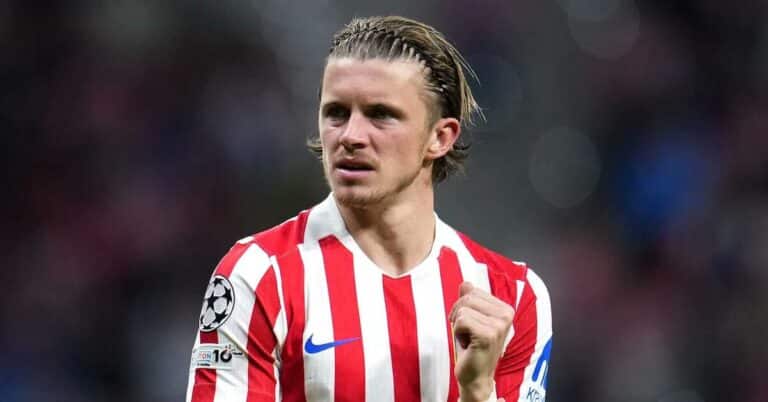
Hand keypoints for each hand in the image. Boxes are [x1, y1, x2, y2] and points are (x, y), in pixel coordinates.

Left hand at [450, 282, 514, 401]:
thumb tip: (466, 283)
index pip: (473, 290)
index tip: (470, 324)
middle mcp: (506, 315)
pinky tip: (467, 344)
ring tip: (468, 338)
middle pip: (468, 297)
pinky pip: (461, 321)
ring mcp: (499, 325)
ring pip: (463, 309)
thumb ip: (470, 300)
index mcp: (505, 309)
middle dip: (458, 314)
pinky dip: (458, 333)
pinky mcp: (489, 335)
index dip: (463, 307)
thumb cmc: (473, 348)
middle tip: (466, 332)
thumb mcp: (471, 319)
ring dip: (459, 325)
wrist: (476, 376)